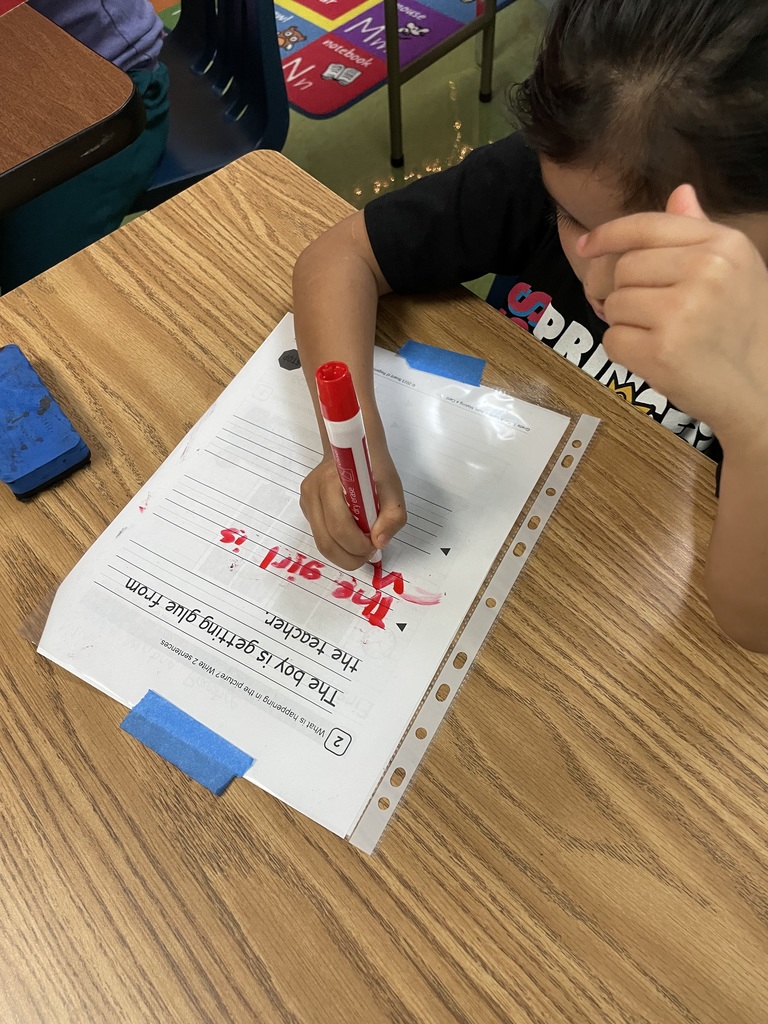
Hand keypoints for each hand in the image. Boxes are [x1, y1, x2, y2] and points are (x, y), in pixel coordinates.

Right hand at [300, 450, 406, 569]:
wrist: (354, 447)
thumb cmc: (374, 466)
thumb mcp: (393, 488)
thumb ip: (392, 517)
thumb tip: (379, 542)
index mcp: (330, 482)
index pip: (339, 527)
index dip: (359, 545)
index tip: (376, 545)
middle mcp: (313, 491)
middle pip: (326, 541)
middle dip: (350, 557)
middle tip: (369, 553)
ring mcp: (307, 500)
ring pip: (321, 542)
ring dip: (344, 552)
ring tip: (363, 544)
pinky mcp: (307, 507)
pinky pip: (321, 534)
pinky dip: (338, 543)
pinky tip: (352, 534)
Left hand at [577, 185, 767, 454]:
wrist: (760, 390)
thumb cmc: (742, 330)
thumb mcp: (736, 270)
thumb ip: (699, 233)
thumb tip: (679, 193)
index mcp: (723, 245)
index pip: (647, 226)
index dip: (609, 234)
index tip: (586, 245)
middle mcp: (705, 271)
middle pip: (623, 267)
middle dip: (622, 291)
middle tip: (643, 313)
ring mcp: (682, 311)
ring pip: (615, 303)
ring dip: (625, 323)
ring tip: (659, 335)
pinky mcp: (661, 350)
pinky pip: (613, 339)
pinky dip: (625, 352)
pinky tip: (655, 357)